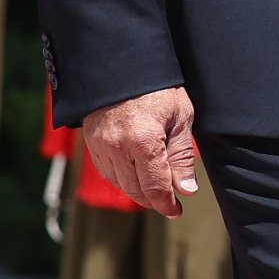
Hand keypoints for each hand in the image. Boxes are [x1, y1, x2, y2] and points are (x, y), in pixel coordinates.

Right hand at [83, 87, 203, 218]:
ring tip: (156, 191)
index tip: (176, 210)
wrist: (122, 67)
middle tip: (170, 204)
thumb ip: (182, 156)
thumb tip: (186, 190)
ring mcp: (101, 147)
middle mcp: (117, 147)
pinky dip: (123, 180)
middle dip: (154, 201)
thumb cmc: (157, 88)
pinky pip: (108, 172)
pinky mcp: (92, 144)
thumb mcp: (180, 117)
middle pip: (136, 190)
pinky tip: (137, 176)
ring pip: (120, 184)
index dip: (167, 204)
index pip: (155, 187)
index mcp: (143, 141)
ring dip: (138, 193)